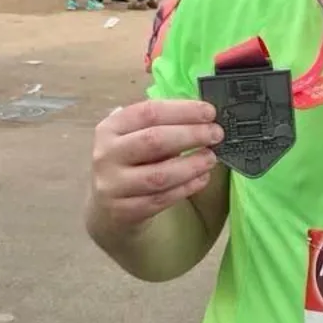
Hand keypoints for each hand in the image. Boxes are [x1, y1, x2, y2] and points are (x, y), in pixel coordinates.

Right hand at [89, 99, 224, 228]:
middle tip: (216, 134)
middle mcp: (107, 155)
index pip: (149, 112)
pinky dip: (186, 187)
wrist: (106, 208)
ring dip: (191, 165)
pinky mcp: (125, 211)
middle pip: (154, 140)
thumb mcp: (136, 138)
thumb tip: (204, 120)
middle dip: (190, 135)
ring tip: (211, 158)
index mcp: (111, 128)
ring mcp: (113, 185)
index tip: (209, 112)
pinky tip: (202, 178)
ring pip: (159, 174)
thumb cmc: (131, 164)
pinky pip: (162, 199)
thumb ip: (163, 127)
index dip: (182, 110)